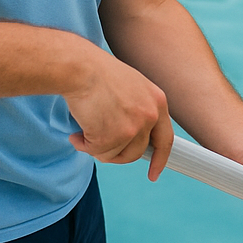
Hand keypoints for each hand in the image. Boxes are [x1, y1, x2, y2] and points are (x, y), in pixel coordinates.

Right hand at [64, 45, 173, 180]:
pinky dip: (83, 146)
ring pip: (115, 155)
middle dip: (116, 154)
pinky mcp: (111, 136)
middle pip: (136, 153)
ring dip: (97, 148)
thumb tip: (134, 140)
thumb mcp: (132, 88)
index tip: (154, 174)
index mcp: (158, 102)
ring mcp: (132, 127)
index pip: (165, 139)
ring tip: (85, 131)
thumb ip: (139, 111)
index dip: (160, 159)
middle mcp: (149, 116)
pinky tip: (77, 132)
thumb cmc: (100, 75)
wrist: (80, 68)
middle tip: (98, 144)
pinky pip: (97, 153)